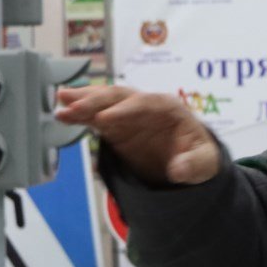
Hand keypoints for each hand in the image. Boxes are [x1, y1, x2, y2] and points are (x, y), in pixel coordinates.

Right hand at [55, 84, 220, 184]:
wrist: (189, 161)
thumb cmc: (198, 155)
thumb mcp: (205, 161)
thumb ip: (194, 164)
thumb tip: (179, 170)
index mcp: (168, 107)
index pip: (144, 103)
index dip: (124, 110)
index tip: (105, 120)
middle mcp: (145, 105)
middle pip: (119, 97)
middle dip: (96, 100)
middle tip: (74, 106)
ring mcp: (128, 114)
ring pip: (103, 102)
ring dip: (83, 102)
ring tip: (61, 103)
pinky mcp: (115, 126)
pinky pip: (95, 117)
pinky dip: (79, 116)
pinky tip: (62, 115)